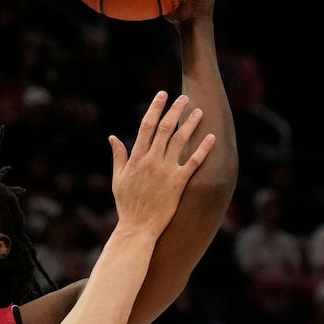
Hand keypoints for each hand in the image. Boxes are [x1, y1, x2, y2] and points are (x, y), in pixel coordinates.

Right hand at [108, 91, 217, 235]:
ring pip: (180, 140)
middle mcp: (151, 161)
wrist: (138, 228)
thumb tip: (113, 138)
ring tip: (199, 112)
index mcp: (136, 158)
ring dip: (190, 124)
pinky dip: (203, 149)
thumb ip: (118, 156)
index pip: (147, 126)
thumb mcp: (118, 179)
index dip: (155, 108)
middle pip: (165, 128)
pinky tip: (211, 138)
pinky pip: (193, 162)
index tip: (162, 95)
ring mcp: (166, 171)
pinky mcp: (178, 182)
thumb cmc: (127, 205)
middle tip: (184, 97)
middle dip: (175, 110)